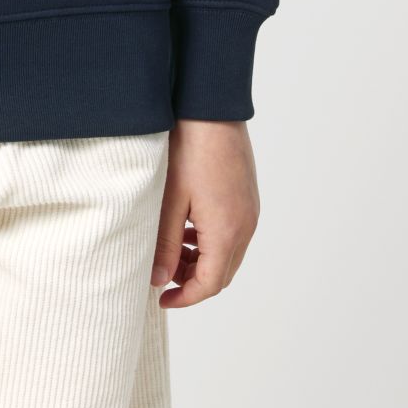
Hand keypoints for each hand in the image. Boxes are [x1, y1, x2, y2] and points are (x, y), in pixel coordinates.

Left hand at [150, 119, 260, 307]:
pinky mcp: (247, 196)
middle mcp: (245, 226)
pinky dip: (211, 241)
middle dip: (192, 281)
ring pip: (228, 254)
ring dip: (202, 260)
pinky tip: (188, 226)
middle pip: (222, 273)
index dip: (184, 298)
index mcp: (227, 232)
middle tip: (162, 273)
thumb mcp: (169, 200)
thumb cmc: (189, 149)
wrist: (212, 107)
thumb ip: (165, 243)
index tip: (160, 299)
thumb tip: (158, 279)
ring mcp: (249, 211)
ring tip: (171, 248)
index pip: (209, 284)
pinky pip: (233, 232)